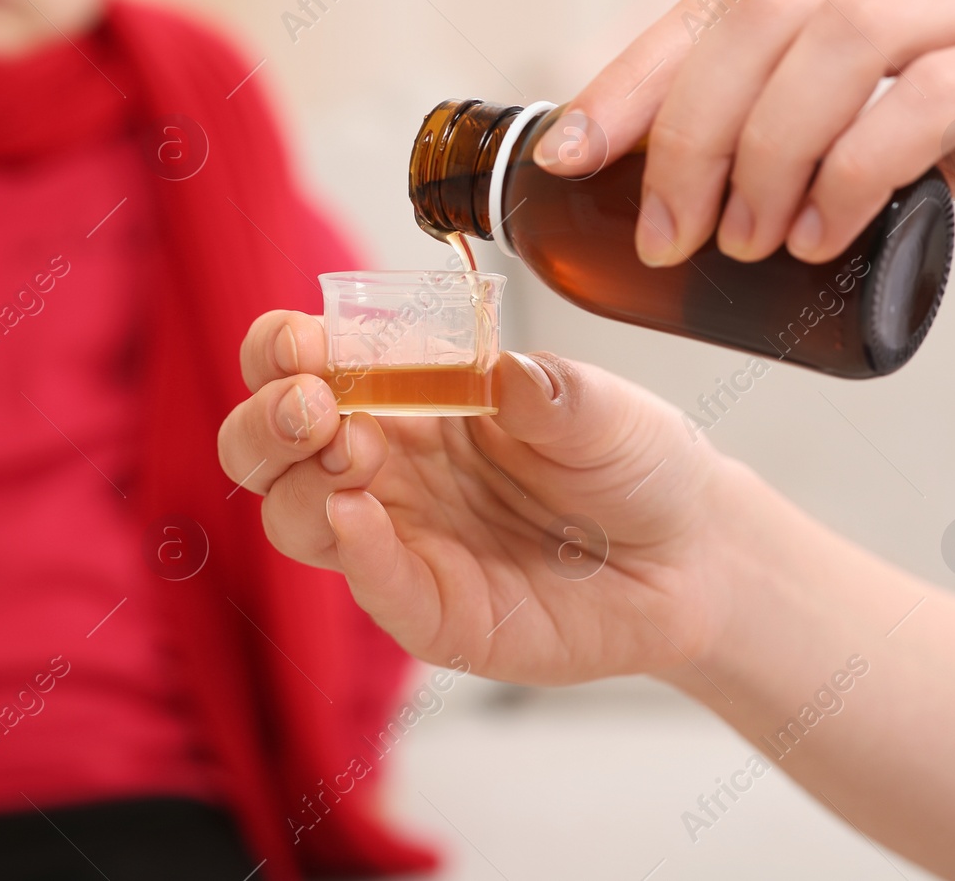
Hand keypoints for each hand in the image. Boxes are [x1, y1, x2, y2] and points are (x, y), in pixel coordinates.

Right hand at [216, 310, 728, 684]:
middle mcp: (385, 465)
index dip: (282, 350)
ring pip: (292, 516)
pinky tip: (359, 516)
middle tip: (314, 406)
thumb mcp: (601, 408)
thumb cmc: (630, 463)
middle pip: (265, 446)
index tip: (305, 344)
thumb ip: (549, 391)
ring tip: (351, 452)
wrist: (690, 554)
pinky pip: (372, 587)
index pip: (303, 364)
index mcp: (405, 395)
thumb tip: (498, 373)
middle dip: (267, 421)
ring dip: (299, 483)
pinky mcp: (433, 610)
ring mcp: (400, 539)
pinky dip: (356, 554)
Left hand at [533, 0, 954, 266]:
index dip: (638, 72)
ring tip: (742, 242)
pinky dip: (851, 173)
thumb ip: (852, 97)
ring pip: (835, 41)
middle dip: (684, 129)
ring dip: (763, 155)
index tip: (570, 151)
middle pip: (765, 6)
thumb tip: (738, 179)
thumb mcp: (949, 63)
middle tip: (662, 229)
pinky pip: (927, 99)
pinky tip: (822, 232)